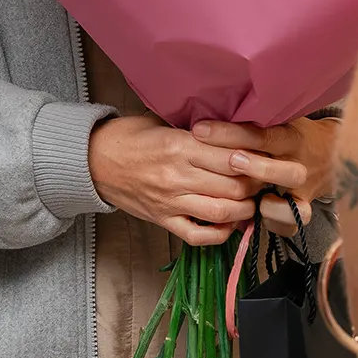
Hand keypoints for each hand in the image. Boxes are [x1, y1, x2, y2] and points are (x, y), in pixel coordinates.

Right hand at [88, 115, 265, 244]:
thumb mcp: (163, 123)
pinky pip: (196, 235)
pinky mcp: (162, 220)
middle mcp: (177, 175)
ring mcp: (170, 201)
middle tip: (262, 179)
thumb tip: (233, 133)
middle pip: (233, 186)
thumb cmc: (129, 136)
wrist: (93, 160)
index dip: (254, 159)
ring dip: (244, 210)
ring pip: (221, 212)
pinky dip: (219, 234)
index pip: (231, 156)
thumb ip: (196, 130)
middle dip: (255, 185)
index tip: (264, 157)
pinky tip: (229, 225)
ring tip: (250, 202)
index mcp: (180, 145)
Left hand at [191, 115, 338, 234]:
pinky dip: (274, 222)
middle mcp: (301, 167)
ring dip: (268, 204)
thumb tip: (210, 105)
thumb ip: (255, 117)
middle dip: (257, 167)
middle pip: (285, 171)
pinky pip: (291, 225)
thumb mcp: (281, 118)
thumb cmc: (294, 132)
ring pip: (294, 207)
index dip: (232, 133)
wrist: (335, 153)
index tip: (200, 130)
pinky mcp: (302, 210)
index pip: (263, 135)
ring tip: (243, 199)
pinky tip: (254, 215)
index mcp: (293, 138)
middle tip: (231, 161)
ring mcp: (303, 192)